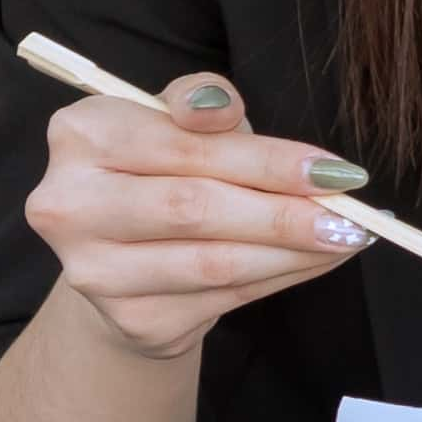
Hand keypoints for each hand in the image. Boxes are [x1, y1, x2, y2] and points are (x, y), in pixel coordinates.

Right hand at [25, 67, 364, 359]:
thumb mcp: (176, 118)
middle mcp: (70, 206)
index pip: (186, 146)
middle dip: (286, 212)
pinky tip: (314, 261)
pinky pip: (223, 298)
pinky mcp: (130, 320)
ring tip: (347, 237)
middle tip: (351, 214)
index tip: (331, 170)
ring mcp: (94, 272)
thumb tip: (223, 105)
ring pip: (215, 262)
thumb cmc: (161, 169)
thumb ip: (202, 101)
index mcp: (80, 135)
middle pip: (196, 208)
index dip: (267, 159)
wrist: (125, 254)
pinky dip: (281, 278)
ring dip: (294, 252)